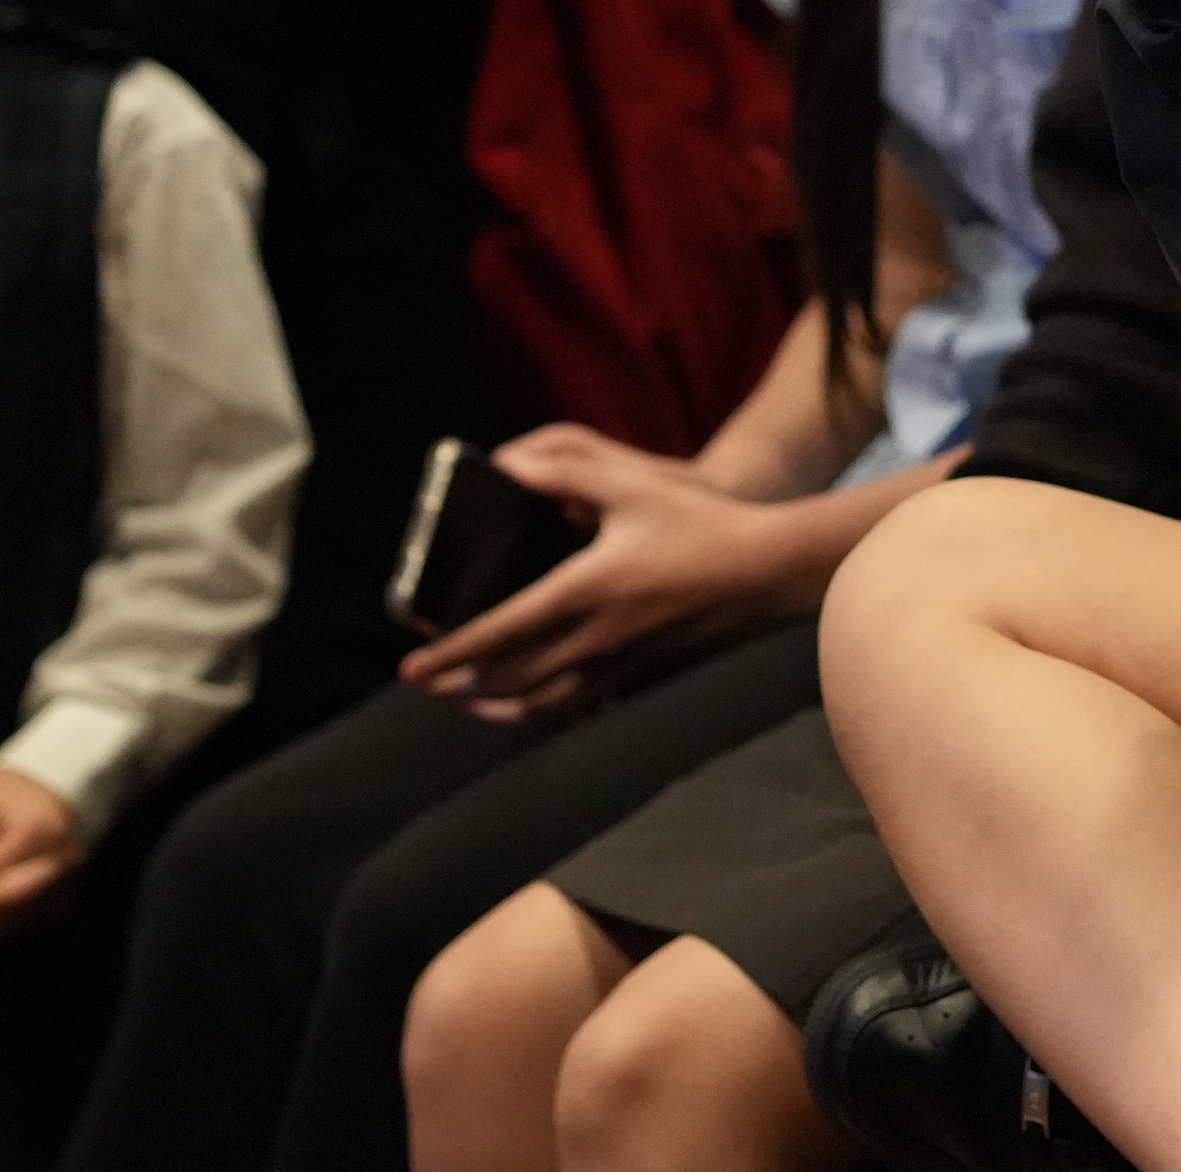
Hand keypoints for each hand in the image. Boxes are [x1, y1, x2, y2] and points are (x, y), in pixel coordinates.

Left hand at [398, 423, 814, 721]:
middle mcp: (594, 641)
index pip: (498, 634)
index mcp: (581, 593)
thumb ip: (566, 472)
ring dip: (497, 709)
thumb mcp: (631, 485)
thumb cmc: (702, 524)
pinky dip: (542, 714)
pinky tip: (535, 707)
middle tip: (428, 686)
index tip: (411, 669)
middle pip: (510, 683)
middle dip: (461, 690)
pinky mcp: (645, 676)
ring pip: (542, 705)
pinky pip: (579, 708)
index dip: (449, 655)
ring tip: (470, 704)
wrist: (769, 573)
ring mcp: (621, 666)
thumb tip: (509, 465)